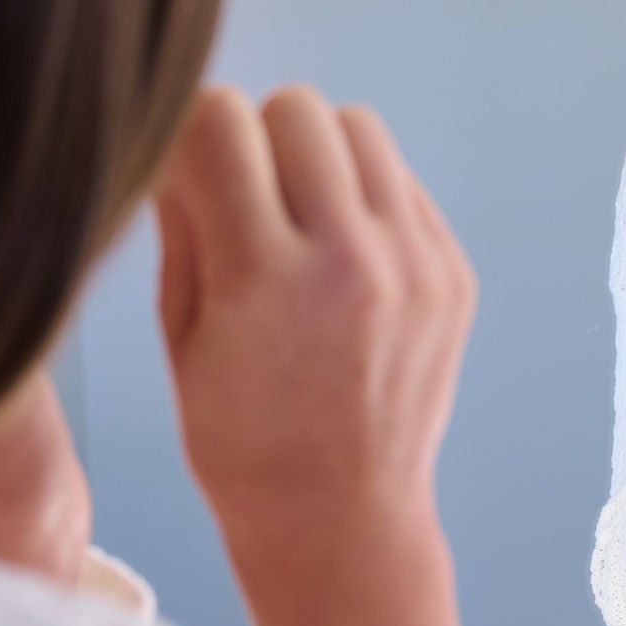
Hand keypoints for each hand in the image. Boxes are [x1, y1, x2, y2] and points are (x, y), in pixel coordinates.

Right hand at [153, 84, 484, 625]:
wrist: (340, 519)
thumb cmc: (239, 438)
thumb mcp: (180, 334)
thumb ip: (182, 221)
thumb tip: (173, 129)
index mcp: (264, 278)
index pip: (221, 120)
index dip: (190, 130)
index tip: (186, 167)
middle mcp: (350, 259)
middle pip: (296, 106)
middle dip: (256, 135)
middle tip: (243, 197)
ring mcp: (414, 264)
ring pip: (358, 126)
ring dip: (316, 153)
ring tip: (294, 218)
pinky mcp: (452, 272)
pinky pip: (400, 181)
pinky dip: (363, 196)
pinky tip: (339, 256)